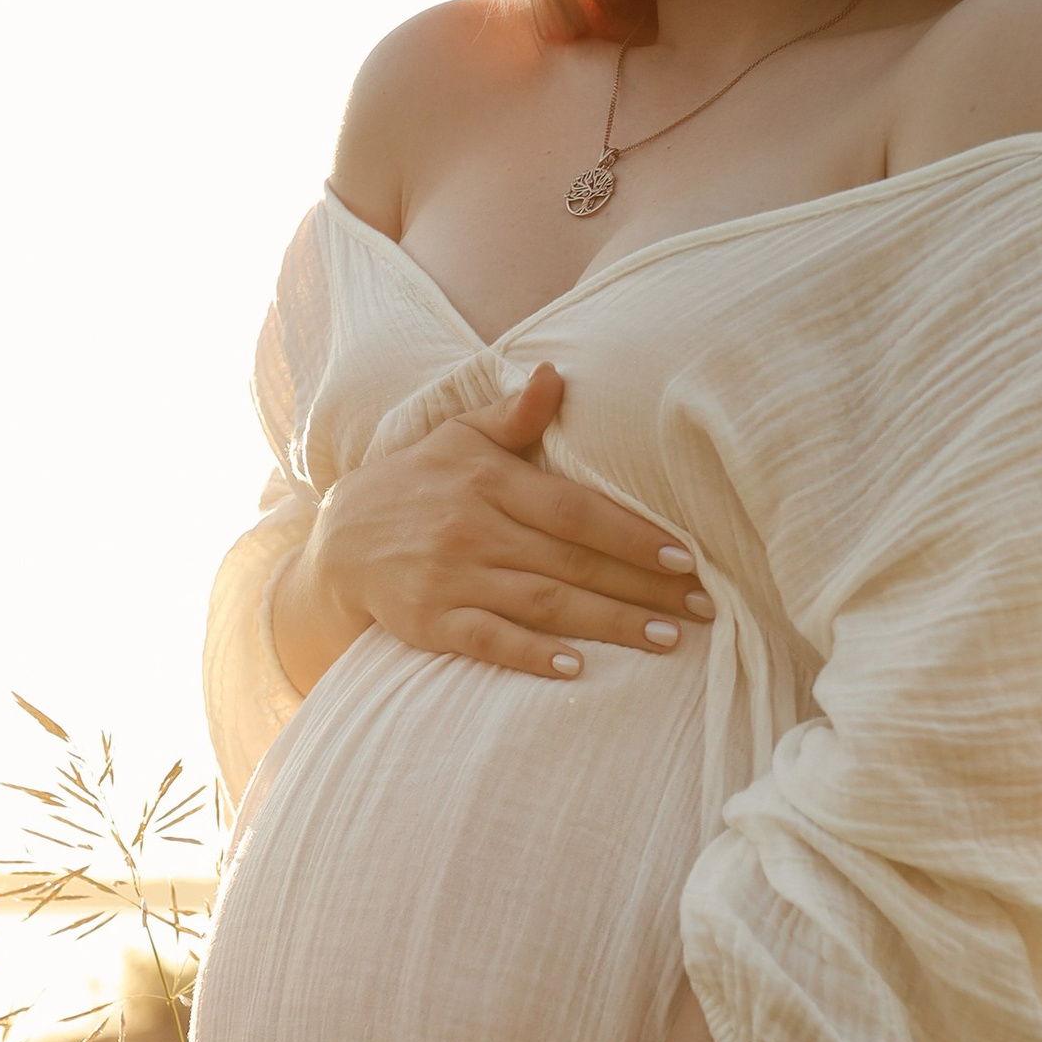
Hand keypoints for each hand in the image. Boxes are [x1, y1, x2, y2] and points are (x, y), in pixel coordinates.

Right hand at [271, 362, 712, 691]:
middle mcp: (472, 528)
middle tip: (703, 607)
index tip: (687, 556)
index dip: (633, 534)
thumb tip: (557, 373)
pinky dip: (533, 655)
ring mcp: (450, 577)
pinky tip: (579, 668)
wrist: (338, 540)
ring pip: (544, 604)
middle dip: (643, 587)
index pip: (576, 509)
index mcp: (488, 479)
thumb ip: (514, 415)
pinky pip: (488, 641)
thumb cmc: (416, 483)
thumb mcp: (457, 436)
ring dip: (609, 623)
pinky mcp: (429, 622)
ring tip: (668, 639)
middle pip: (573, 562)